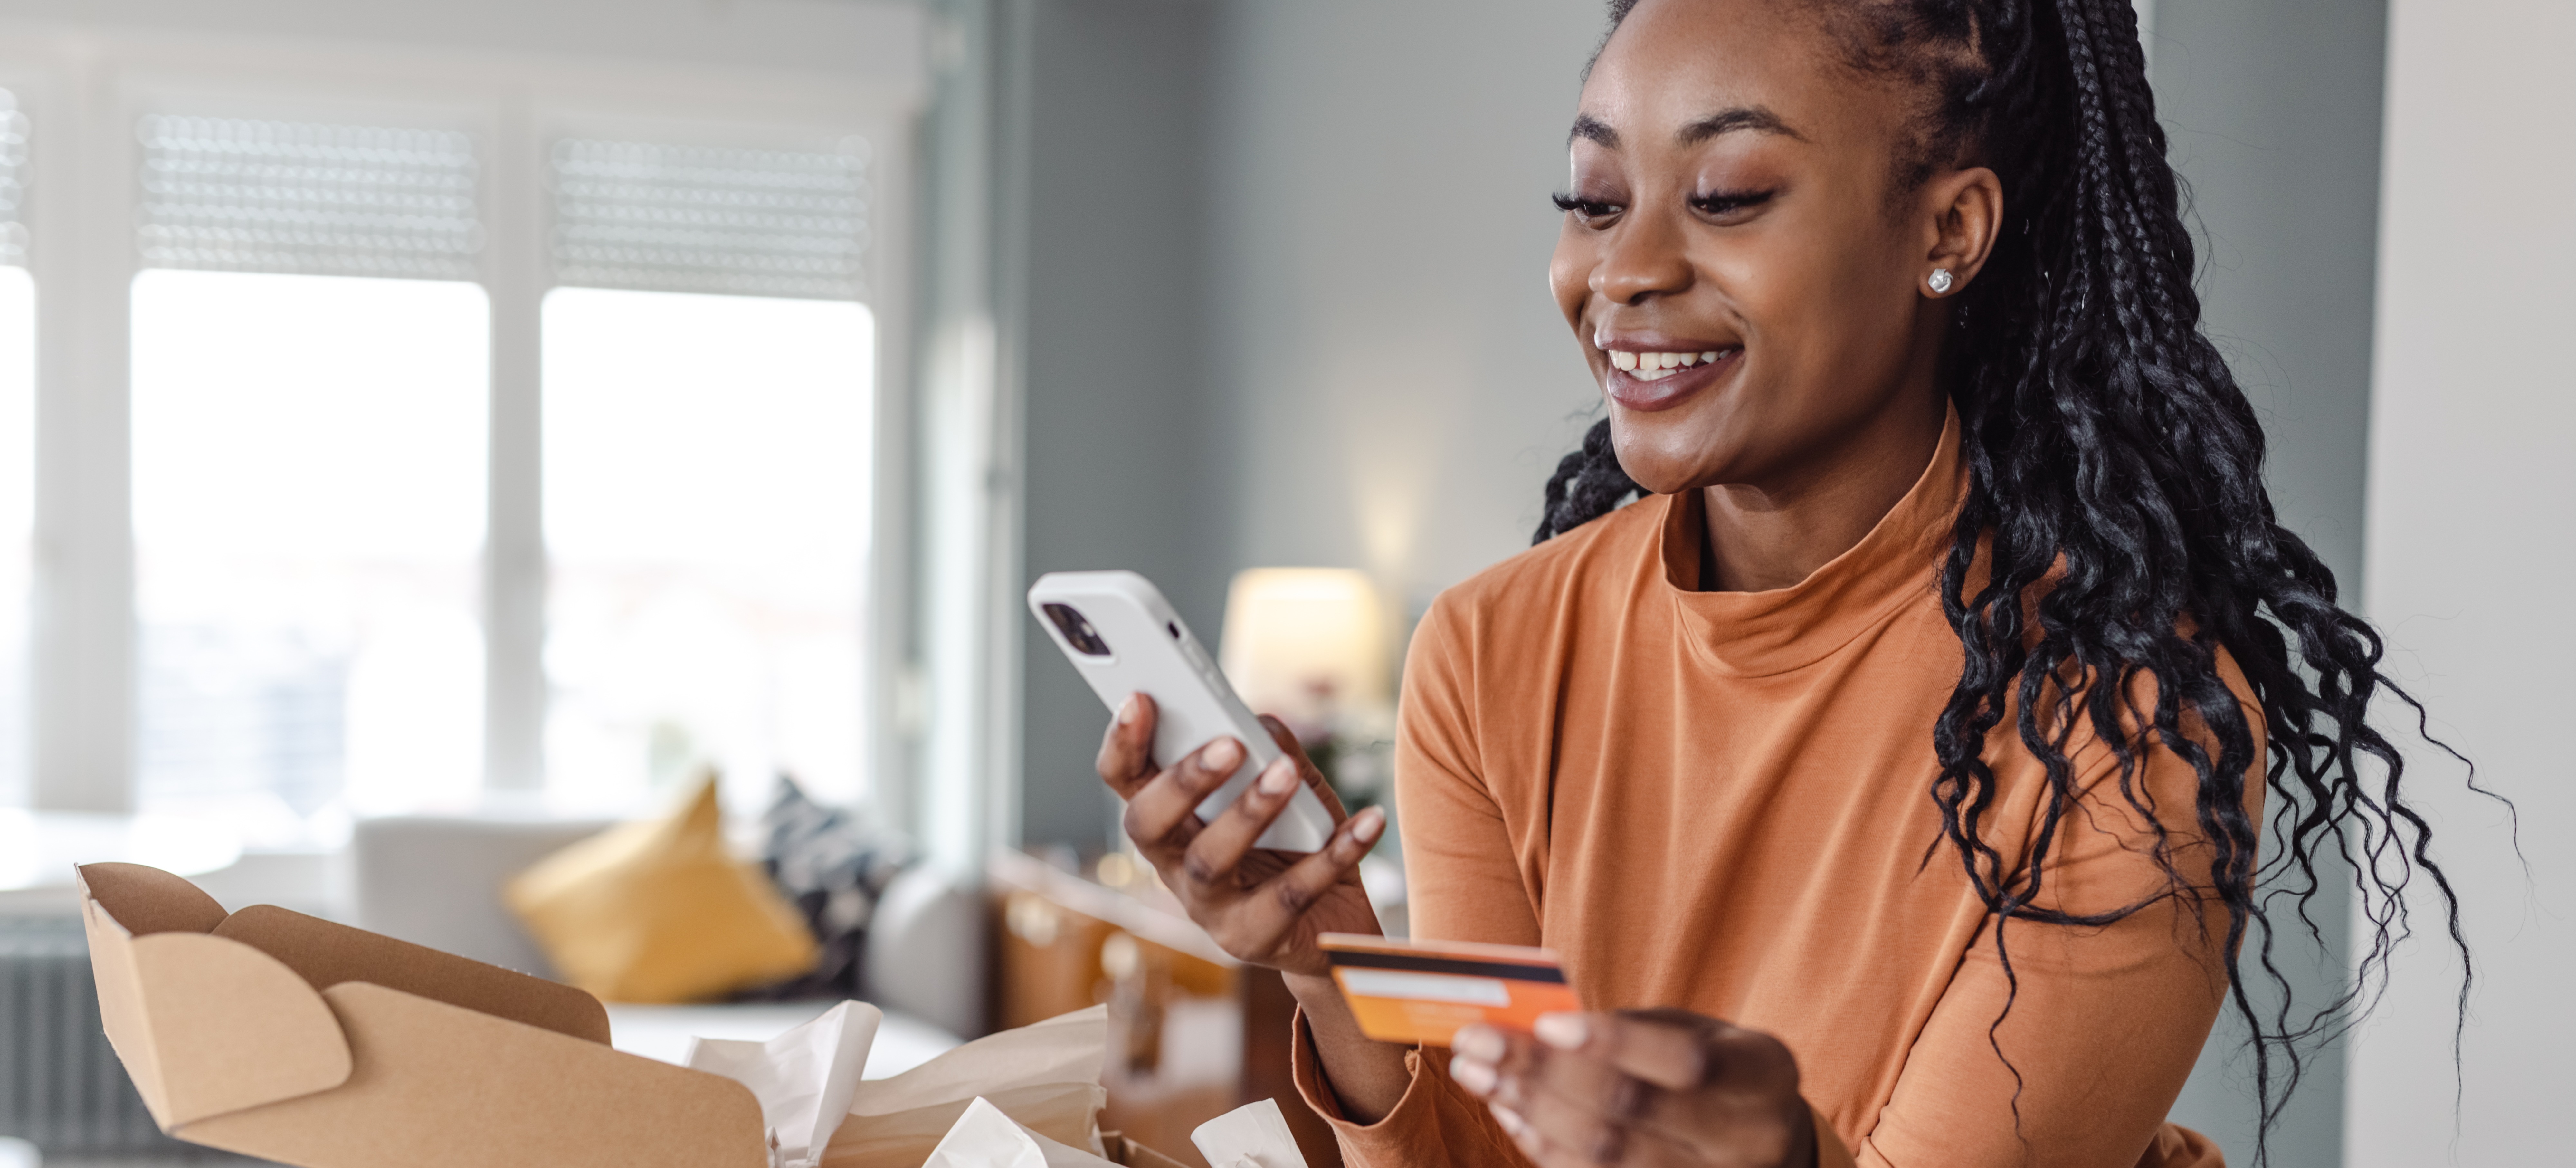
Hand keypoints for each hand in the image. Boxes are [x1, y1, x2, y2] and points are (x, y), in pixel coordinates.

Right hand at [1095, 693, 1386, 975]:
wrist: (1334, 926)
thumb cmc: (1300, 844)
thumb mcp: (1291, 790)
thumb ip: (1272, 750)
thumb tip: (1259, 723)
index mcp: (1172, 822)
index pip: (1126, 781)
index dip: (1122, 742)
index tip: (1139, 698)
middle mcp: (1176, 867)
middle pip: (1148, 824)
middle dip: (1182, 781)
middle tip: (1228, 744)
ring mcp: (1210, 909)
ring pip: (1209, 862)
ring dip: (1249, 812)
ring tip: (1287, 773)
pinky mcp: (1255, 940)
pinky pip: (1292, 894)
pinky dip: (1334, 853)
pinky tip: (1367, 821)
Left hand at [1448, 1010, 1813, 1167]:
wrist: (1759, 1140)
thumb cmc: (1711, 1069)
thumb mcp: (1693, 1032)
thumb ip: (1627, 1030)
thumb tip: (1533, 1024)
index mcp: (1765, 1075)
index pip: (1688, 1062)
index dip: (1616, 1043)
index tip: (1547, 1022)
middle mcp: (1749, 1140)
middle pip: (1633, 1112)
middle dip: (1544, 1072)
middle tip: (1478, 1041)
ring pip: (1607, 1156)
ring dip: (1529, 1109)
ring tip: (1478, 1072)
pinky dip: (1543, 1145)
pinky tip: (1509, 1108)